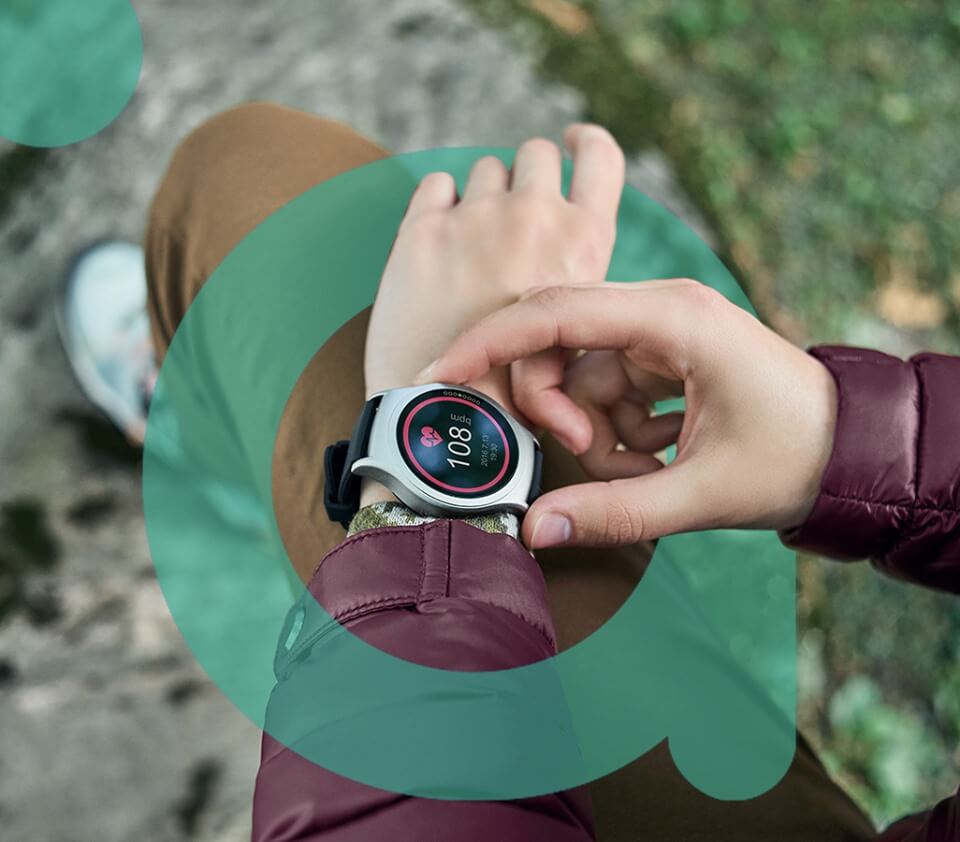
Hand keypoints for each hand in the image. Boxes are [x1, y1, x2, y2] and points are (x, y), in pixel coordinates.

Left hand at [363, 123, 625, 413]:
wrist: (449, 421)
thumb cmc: (518, 398)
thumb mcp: (575, 345)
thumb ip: (575, 295)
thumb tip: (579, 296)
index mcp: (584, 244)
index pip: (602, 157)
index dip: (587, 142)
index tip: (574, 139)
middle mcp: (535, 217)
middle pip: (537, 153)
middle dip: (527, 177)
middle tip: (513, 218)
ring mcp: (476, 219)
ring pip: (485, 169)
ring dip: (483, 196)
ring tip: (473, 249)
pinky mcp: (421, 232)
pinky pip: (435, 186)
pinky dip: (438, 205)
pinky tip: (439, 245)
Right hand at [414, 281, 837, 547]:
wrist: (849, 450)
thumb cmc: (795, 458)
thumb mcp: (703, 495)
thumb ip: (615, 513)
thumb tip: (534, 531)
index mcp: (674, 319)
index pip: (555, 313)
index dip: (489, 342)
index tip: (441, 374)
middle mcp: (660, 311)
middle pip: (556, 341)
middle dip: (557, 407)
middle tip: (592, 456)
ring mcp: (659, 331)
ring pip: (577, 372)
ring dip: (594, 429)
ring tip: (646, 467)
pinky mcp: (659, 355)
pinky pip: (603, 386)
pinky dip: (614, 430)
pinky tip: (656, 456)